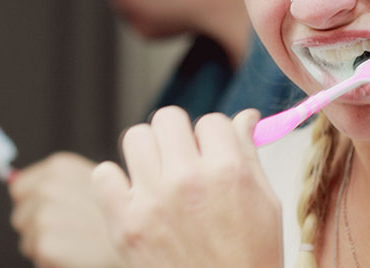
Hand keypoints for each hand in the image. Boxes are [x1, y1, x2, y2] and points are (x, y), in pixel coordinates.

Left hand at [9, 152, 123, 267]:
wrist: (143, 238)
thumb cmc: (124, 212)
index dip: (37, 201)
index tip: (58, 208)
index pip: (20, 186)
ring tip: (80, 239)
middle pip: (21, 214)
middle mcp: (48, 187)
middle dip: (39, 225)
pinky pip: (38, 258)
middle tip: (74, 227)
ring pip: (28, 239)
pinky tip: (79, 252)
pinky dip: (54, 260)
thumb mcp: (96, 180)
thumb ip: (60, 181)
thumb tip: (13, 179)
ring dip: (48, 244)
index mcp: (60, 167)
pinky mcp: (46, 245)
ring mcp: (45, 216)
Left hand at [91, 106, 282, 267]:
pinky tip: (135, 196)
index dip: (212, 137)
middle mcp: (189, 179)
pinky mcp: (125, 225)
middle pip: (169, 117)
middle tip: (183, 158)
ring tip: (159, 175)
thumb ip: (250, 153)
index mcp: (229, 170)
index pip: (211, 120)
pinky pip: (103, 175)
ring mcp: (153, 201)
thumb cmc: (250, 257)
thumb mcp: (266, 202)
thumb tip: (246, 117)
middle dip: (178, 135)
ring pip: (136, 136)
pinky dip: (115, 182)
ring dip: (148, 151)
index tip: (212, 153)